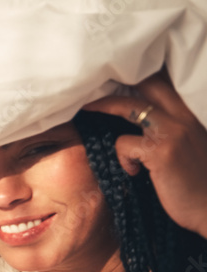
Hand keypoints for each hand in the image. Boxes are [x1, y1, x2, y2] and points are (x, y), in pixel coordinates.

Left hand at [83, 71, 206, 237]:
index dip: (137, 77)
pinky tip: (133, 173)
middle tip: (91, 90)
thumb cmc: (194, 182)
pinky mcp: (161, 151)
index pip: (163, 82)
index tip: (113, 80)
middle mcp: (184, 116)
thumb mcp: (185, 146)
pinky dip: (122, 158)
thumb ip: (166, 129)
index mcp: (190, 113)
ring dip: (103, 108)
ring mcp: (173, 131)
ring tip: (88, 112)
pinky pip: (123, 143)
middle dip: (115, 83)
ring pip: (128, 106)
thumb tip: (132, 121)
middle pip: (146, 83)